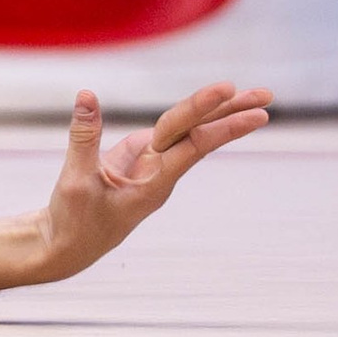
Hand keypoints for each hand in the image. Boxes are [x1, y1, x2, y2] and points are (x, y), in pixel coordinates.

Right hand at [35, 79, 270, 279]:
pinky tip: (207, 107)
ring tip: (245, 94)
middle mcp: (160, 172)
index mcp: (152, 183)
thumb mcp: (76, 180)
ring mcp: (152, 166)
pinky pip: (169, 134)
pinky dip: (187, 118)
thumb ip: (84, 137)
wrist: (69, 246)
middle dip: (232, 113)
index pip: (188, 141)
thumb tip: (87, 94)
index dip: (208, 113)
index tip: (230, 90)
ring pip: (188, 133)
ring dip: (216, 113)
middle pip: (200, 135)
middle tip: (268, 95)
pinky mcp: (139, 160)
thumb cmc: (74, 220)